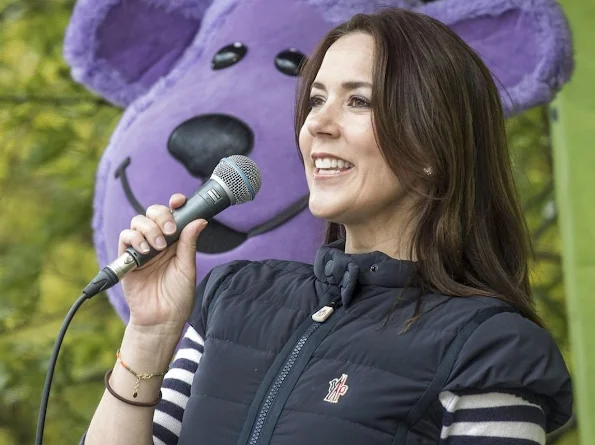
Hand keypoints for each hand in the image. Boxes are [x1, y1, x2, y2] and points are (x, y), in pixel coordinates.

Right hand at [118, 193, 207, 331]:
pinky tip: (145, 251)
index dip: (175, 203)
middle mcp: (157, 241)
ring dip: (149, 229)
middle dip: (162, 216)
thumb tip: (199, 220)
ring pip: (138, 221)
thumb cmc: (178, 296)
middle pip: (153, 212)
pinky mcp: (127, 258)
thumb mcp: (187, 267)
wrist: (162, 319)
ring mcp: (141, 248)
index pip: (173, 214)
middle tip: (170, 231)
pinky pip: (125, 237)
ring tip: (158, 248)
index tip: (179, 201)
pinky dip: (135, 238)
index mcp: (175, 241)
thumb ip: (189, 243)